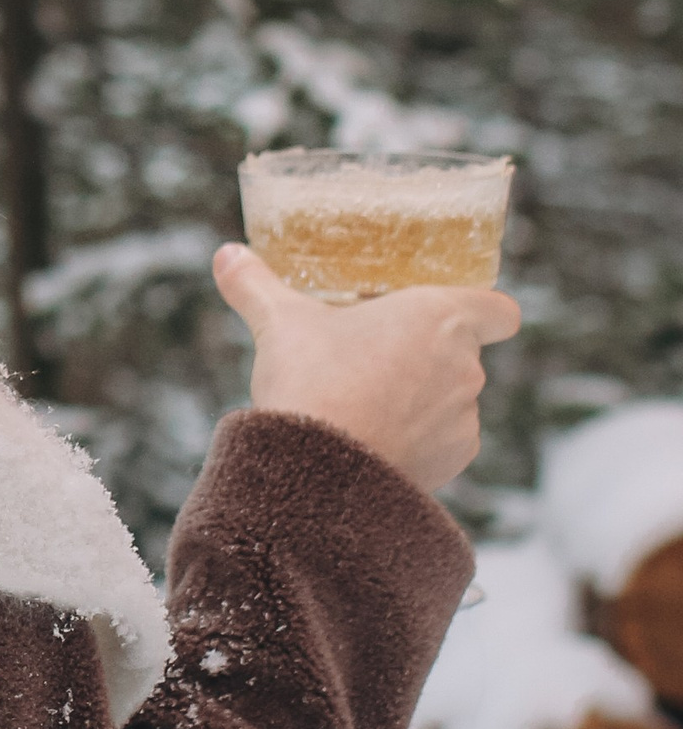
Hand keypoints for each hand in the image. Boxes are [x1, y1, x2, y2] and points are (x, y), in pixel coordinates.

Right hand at [211, 243, 520, 495]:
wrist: (318, 473)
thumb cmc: (311, 381)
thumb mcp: (278, 322)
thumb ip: (255, 283)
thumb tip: (227, 255)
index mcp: (440, 318)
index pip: (500, 309)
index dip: (483, 309)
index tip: (450, 313)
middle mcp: (466, 367)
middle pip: (463, 352)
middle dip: (425, 354)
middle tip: (374, 353)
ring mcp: (464, 418)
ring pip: (451, 398)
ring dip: (420, 398)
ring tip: (365, 401)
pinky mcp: (452, 462)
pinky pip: (441, 440)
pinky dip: (415, 438)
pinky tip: (372, 437)